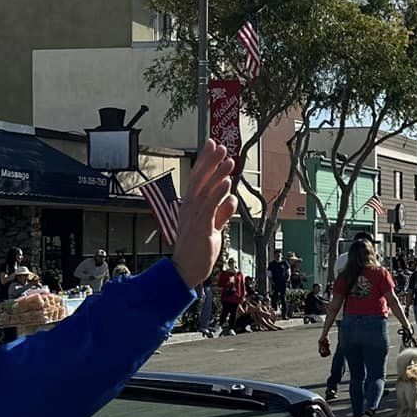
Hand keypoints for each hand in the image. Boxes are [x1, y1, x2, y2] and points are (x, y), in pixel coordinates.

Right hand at [168, 140, 239, 288]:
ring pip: (205, 189)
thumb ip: (221, 213)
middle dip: (210, 161)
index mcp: (192, 206)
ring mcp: (194, 216)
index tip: (213, 146)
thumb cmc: (198, 250)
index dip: (206, 162)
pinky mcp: (201, 227)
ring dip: (217, 173)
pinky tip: (227, 182)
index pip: (198, 179)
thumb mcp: (214, 228)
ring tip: (228, 159)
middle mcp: (190, 208)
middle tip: (220, 145)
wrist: (186, 271)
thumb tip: (231, 200)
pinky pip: (210, 206)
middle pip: (200, 179)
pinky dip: (218, 193)